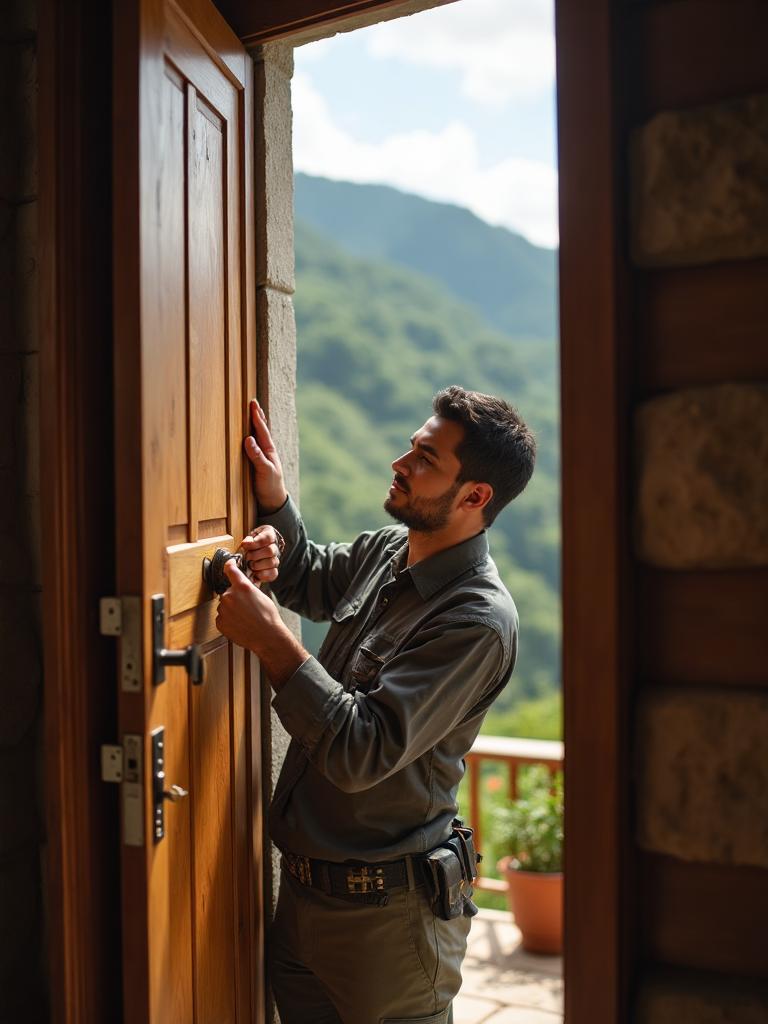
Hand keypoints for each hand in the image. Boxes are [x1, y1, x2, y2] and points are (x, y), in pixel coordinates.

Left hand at [216, 560, 308, 687]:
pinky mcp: (220, 622)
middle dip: (235, 598)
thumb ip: (247, 588)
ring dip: (231, 610)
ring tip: (245, 618)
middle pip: (228, 592)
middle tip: (246, 607)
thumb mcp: (260, 595)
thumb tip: (241, 586)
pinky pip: (222, 618)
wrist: (267, 636)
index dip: (229, 565)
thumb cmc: (268, 617)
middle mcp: (230, 595)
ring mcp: (223, 609)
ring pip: (224, 606)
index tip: (229, 564)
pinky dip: (229, 620)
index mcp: (242, 586)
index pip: (230, 570)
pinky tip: (240, 624)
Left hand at [240, 525, 281, 584]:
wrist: (248, 555)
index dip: (256, 542)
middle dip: (255, 555)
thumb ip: (247, 541)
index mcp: (269, 534)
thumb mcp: (247, 539)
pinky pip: (273, 573)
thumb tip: (246, 544)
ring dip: (257, 565)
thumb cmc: (248, 545)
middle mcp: (275, 547)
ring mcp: (275, 559)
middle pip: (270, 551)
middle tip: (246, 557)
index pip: (268, 537)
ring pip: (272, 562)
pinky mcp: (274, 571)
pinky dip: (262, 575)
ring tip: (250, 565)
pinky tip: (254, 573)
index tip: (245, 545)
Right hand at [244, 399, 286, 513]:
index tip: (252, 404)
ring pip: (258, 437)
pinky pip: (253, 446)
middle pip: (261, 430)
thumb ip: (257, 456)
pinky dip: (251, 436)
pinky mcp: (256, 463)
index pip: (262, 431)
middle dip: (257, 416)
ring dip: (255, 424)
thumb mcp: (264, 472)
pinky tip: (248, 434)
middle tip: (253, 402)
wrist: (273, 502)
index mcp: (269, 451)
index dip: (257, 417)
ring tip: (253, 413)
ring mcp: (262, 457)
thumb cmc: (270, 486)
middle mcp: (266, 451)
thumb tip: (248, 439)